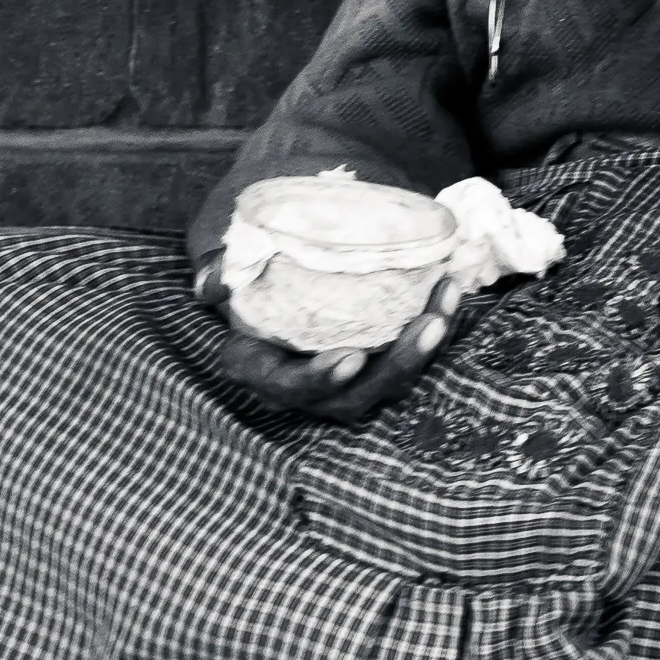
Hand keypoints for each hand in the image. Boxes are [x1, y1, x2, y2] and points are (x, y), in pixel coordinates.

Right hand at [194, 253, 466, 423]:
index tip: (351, 356)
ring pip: (388, 384)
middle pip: (351, 397)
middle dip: (395, 367)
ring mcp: (343, 383)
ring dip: (424, 352)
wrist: (284, 262)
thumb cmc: (255, 264)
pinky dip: (434, 332)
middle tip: (427, 326)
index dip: (318, 379)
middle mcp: (303, 386)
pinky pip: (409, 361)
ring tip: (446, 308)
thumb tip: (208, 283)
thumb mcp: (234, 262)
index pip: (284, 384)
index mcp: (259, 366)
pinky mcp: (374, 367)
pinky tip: (450, 295)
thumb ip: (222, 269)